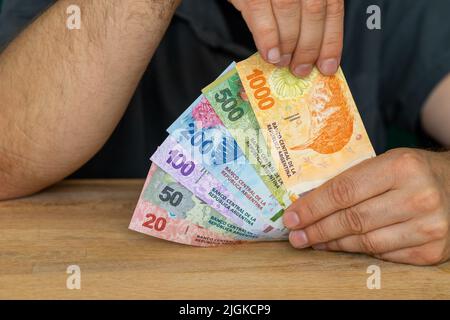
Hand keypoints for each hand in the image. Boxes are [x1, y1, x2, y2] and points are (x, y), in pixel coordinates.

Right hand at [229, 0, 343, 76]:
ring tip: (282, 62)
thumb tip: (311, 53)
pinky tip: (269, 53)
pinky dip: (266, 36)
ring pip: (288, 10)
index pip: (332, 9)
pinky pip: (259, 11)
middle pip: (313, 11)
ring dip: (287, 44)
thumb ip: (303, 16)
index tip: (327, 66)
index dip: (331, 41)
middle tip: (301, 69)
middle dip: (308, 47)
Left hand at [283, 149, 449, 264]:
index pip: (344, 191)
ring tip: (312, 241)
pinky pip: (383, 255)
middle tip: (295, 235)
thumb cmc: (412, 172)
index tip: (291, 216)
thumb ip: (351, 180)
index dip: (313, 207)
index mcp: (401, 167)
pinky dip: (357, 252)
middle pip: (352, 219)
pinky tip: (341, 247)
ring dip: (333, 244)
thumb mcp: (385, 163)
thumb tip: (307, 202)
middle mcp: (418, 197)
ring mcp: (429, 227)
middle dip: (317, 229)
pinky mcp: (433, 251)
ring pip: (365, 242)